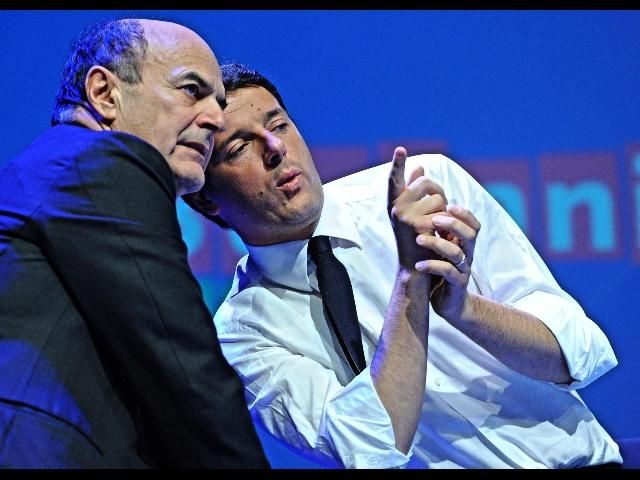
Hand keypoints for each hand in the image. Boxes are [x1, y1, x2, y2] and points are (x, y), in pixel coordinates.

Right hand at [387, 147, 446, 269]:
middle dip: (438, 192)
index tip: (401, 149)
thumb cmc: (415, 238)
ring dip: (444, 210)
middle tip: (437, 209)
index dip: (397, 163)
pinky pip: (443, 212)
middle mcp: (396, 207)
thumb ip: (415, 191)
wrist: (415, 267)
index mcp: (394, 202)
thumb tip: (419, 167)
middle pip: (426, 182)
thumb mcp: (413, 213)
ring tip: (435, 227)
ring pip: (438, 198)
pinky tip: (439, 234)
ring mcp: (405, 216)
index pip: (395, 179)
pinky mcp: (419, 225)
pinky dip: (446, 222)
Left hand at [414, 205, 480, 322]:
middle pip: (470, 235)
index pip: (473, 225)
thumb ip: (437, 231)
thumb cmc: (440, 271)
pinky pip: (447, 272)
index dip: (465, 214)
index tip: (448, 204)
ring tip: (419, 239)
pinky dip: (432, 266)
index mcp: (464, 245)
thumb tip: (424, 204)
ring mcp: (463, 270)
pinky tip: (418, 266)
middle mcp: (467, 255)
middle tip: (434, 218)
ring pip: (457, 253)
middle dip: (453, 224)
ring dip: (437, 243)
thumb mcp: (440, 249)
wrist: (447, 302)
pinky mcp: (456, 284)